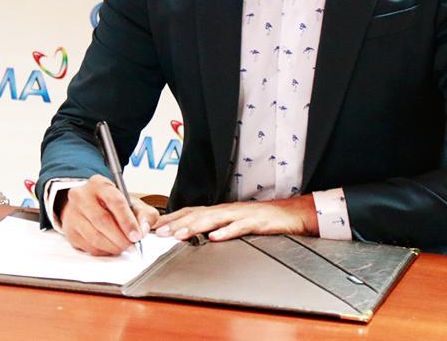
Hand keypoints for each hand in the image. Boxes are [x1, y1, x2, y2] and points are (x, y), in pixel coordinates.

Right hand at [59, 174, 159, 255]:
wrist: (87, 205)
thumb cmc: (111, 204)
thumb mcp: (131, 202)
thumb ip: (144, 214)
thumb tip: (143, 229)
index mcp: (99, 184)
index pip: (115, 201)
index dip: (127, 221)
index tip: (137, 235)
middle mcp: (82, 195)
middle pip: (102, 220)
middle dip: (120, 238)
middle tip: (132, 246)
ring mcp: (73, 213)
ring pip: (94, 236)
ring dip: (112, 247)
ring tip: (123, 248)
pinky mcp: (70, 230)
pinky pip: (88, 246)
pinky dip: (102, 251)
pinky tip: (110, 248)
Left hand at [155, 196, 319, 241]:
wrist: (292, 214)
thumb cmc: (262, 220)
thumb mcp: (234, 223)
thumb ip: (216, 227)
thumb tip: (194, 237)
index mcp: (220, 211)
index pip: (190, 212)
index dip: (172, 218)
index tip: (154, 227)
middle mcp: (227, 210)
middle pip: (197, 215)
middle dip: (176, 223)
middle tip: (159, 232)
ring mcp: (241, 215)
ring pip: (214, 220)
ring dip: (194, 227)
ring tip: (179, 234)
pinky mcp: (256, 222)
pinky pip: (240, 228)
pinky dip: (226, 232)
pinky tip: (215, 238)